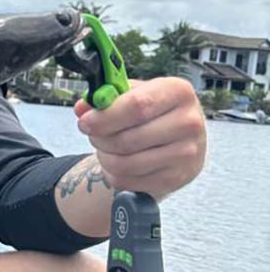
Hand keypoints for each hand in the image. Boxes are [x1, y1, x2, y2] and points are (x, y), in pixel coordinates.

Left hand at [75, 77, 205, 199]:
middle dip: (99, 138)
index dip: (105, 116)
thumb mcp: (132, 94)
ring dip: (104, 156)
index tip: (85, 121)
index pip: (137, 105)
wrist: (179, 141)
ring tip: (105, 146)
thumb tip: (82, 107)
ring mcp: (186, 154)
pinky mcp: (175, 178)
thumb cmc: (151, 112)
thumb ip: (105, 97)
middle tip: (92, 133)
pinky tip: (118, 161)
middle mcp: (189, 123)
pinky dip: (112, 172)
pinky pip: (127, 180)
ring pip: (124, 164)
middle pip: (127, 139)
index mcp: (178, 92)